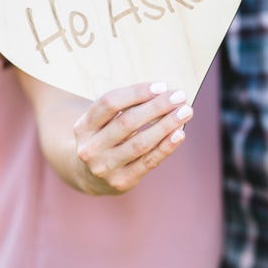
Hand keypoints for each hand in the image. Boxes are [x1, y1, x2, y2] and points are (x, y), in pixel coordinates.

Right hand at [73, 82, 191, 194]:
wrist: (90, 177)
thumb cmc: (105, 138)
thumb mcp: (102, 121)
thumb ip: (124, 107)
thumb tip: (163, 93)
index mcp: (83, 126)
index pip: (109, 103)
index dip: (136, 93)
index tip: (161, 86)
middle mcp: (90, 148)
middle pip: (127, 122)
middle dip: (157, 107)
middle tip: (179, 96)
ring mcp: (105, 167)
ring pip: (141, 143)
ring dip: (166, 125)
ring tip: (185, 112)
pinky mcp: (122, 181)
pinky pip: (149, 161)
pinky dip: (166, 146)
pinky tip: (180, 133)